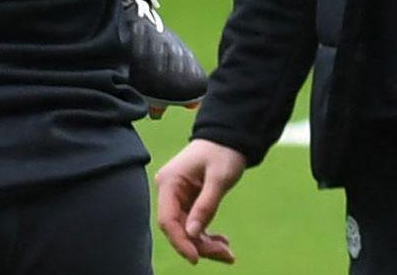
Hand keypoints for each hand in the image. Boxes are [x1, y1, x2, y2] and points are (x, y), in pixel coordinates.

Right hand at [155, 139, 247, 263]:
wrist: (229, 138)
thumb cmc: (223, 152)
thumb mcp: (219, 179)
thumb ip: (205, 206)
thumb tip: (191, 234)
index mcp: (169, 182)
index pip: (167, 220)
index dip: (180, 242)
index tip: (196, 258)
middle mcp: (169, 191)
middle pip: (177, 229)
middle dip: (199, 246)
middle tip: (226, 255)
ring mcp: (177, 197)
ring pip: (186, 231)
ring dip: (205, 245)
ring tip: (228, 253)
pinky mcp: (187, 202)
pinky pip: (193, 225)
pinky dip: (207, 236)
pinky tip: (223, 242)